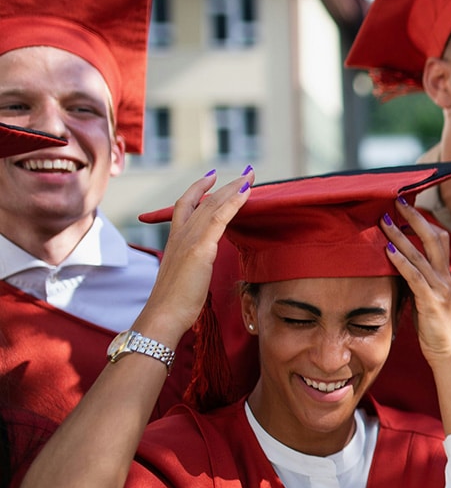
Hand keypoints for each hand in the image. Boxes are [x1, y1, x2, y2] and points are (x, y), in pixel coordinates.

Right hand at [136, 169, 253, 345]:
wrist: (163, 315)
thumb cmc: (174, 303)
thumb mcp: (184, 276)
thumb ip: (192, 265)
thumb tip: (199, 265)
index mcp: (175, 241)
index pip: (186, 206)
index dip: (198, 190)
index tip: (211, 178)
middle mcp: (180, 235)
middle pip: (203, 202)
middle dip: (224, 185)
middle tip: (245, 173)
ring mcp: (189, 240)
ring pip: (212, 206)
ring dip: (233, 189)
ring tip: (249, 176)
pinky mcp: (200, 249)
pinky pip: (219, 218)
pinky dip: (233, 203)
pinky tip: (246, 192)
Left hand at [380, 199, 450, 365]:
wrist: (449, 351)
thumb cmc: (434, 326)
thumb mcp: (426, 297)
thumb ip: (417, 279)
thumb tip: (398, 264)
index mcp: (444, 273)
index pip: (438, 238)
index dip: (423, 221)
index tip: (406, 207)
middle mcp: (444, 276)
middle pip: (432, 237)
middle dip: (414, 217)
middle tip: (397, 201)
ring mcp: (440, 287)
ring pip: (420, 254)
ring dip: (400, 236)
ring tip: (384, 221)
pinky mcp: (431, 301)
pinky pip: (415, 276)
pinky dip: (401, 262)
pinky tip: (388, 251)